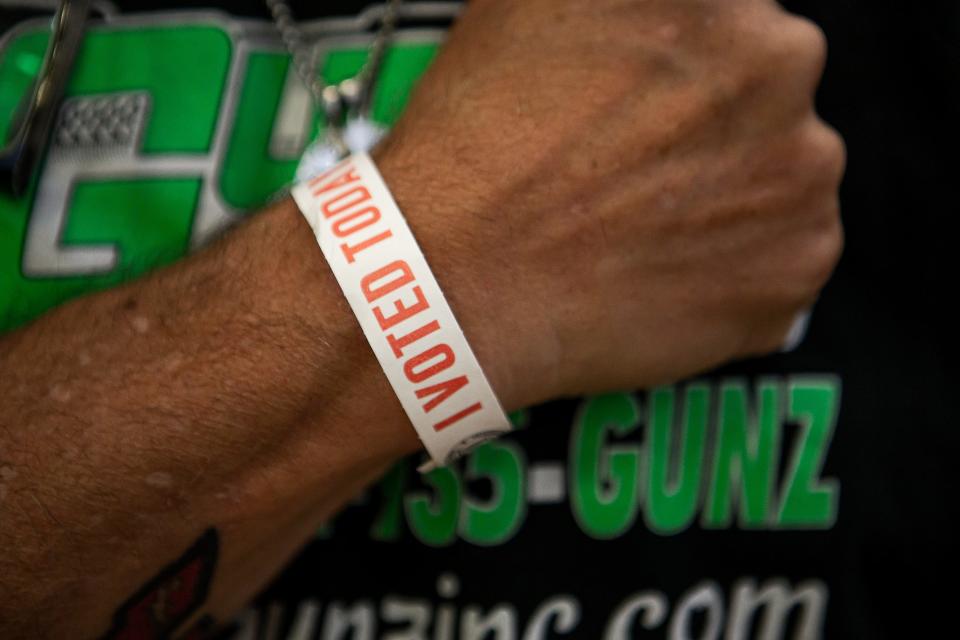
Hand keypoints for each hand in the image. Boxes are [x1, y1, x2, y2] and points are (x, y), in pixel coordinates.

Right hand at [375, 0, 844, 406]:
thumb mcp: (531, 4)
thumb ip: (619, 0)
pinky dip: (735, 269)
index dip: (679, 67)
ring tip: (641, 227)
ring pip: (781, 177)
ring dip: (730, 197)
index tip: (645, 100)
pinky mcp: (794, 271)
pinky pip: (780, 259)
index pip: (729, 25)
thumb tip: (640, 16)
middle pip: (764, 95)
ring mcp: (803, 175)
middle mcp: (783, 68)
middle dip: (710, 127)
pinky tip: (662, 272)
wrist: (460, 281)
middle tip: (633, 169)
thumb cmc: (481, 146)